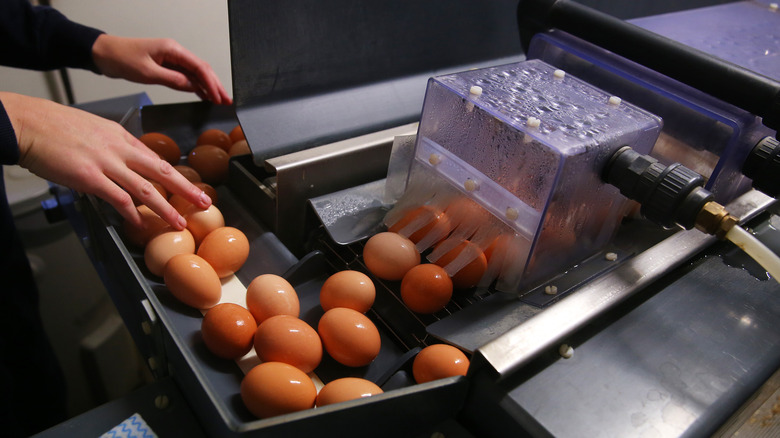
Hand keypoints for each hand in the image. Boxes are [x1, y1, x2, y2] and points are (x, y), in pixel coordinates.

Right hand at [1, 92, 211, 228]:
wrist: (29, 122)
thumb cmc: (55, 126)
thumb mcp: (94, 129)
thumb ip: (112, 146)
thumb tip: (123, 162)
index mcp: (122, 137)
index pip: (156, 159)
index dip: (175, 175)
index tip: (190, 187)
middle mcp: (120, 149)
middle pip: (162, 171)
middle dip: (186, 189)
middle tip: (205, 202)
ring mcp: (106, 163)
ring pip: (146, 188)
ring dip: (165, 208)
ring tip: (179, 223)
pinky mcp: (90, 177)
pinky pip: (118, 198)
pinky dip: (131, 213)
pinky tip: (140, 224)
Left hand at [91, 34, 231, 104]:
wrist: (104, 54)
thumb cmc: (122, 58)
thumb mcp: (148, 72)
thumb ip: (172, 80)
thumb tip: (192, 87)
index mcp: (172, 49)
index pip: (199, 67)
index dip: (211, 83)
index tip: (218, 98)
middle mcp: (175, 52)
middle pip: (202, 69)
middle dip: (215, 85)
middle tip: (226, 100)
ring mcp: (171, 59)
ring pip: (195, 73)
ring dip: (208, 86)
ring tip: (219, 100)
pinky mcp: (165, 66)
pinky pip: (185, 76)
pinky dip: (195, 86)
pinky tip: (202, 94)